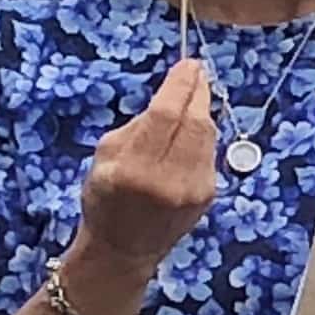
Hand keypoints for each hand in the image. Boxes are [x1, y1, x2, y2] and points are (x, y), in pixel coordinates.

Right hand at [75, 59, 220, 276]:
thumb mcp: (104, 155)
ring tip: (194, 95)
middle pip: (195, 122)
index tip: (187, 64)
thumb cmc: (105, 198)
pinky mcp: (207, 196)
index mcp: (134, 169)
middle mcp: (168, 181)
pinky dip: (203, 135)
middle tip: (195, 72)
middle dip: (197, 92)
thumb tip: (171, 97)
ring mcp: (192, 191)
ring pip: (207, 136)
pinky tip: (193, 129)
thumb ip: (137, 125)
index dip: (180, 84)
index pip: (166, 114)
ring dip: (202, 111)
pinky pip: (209, 153)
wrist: (123, 250)